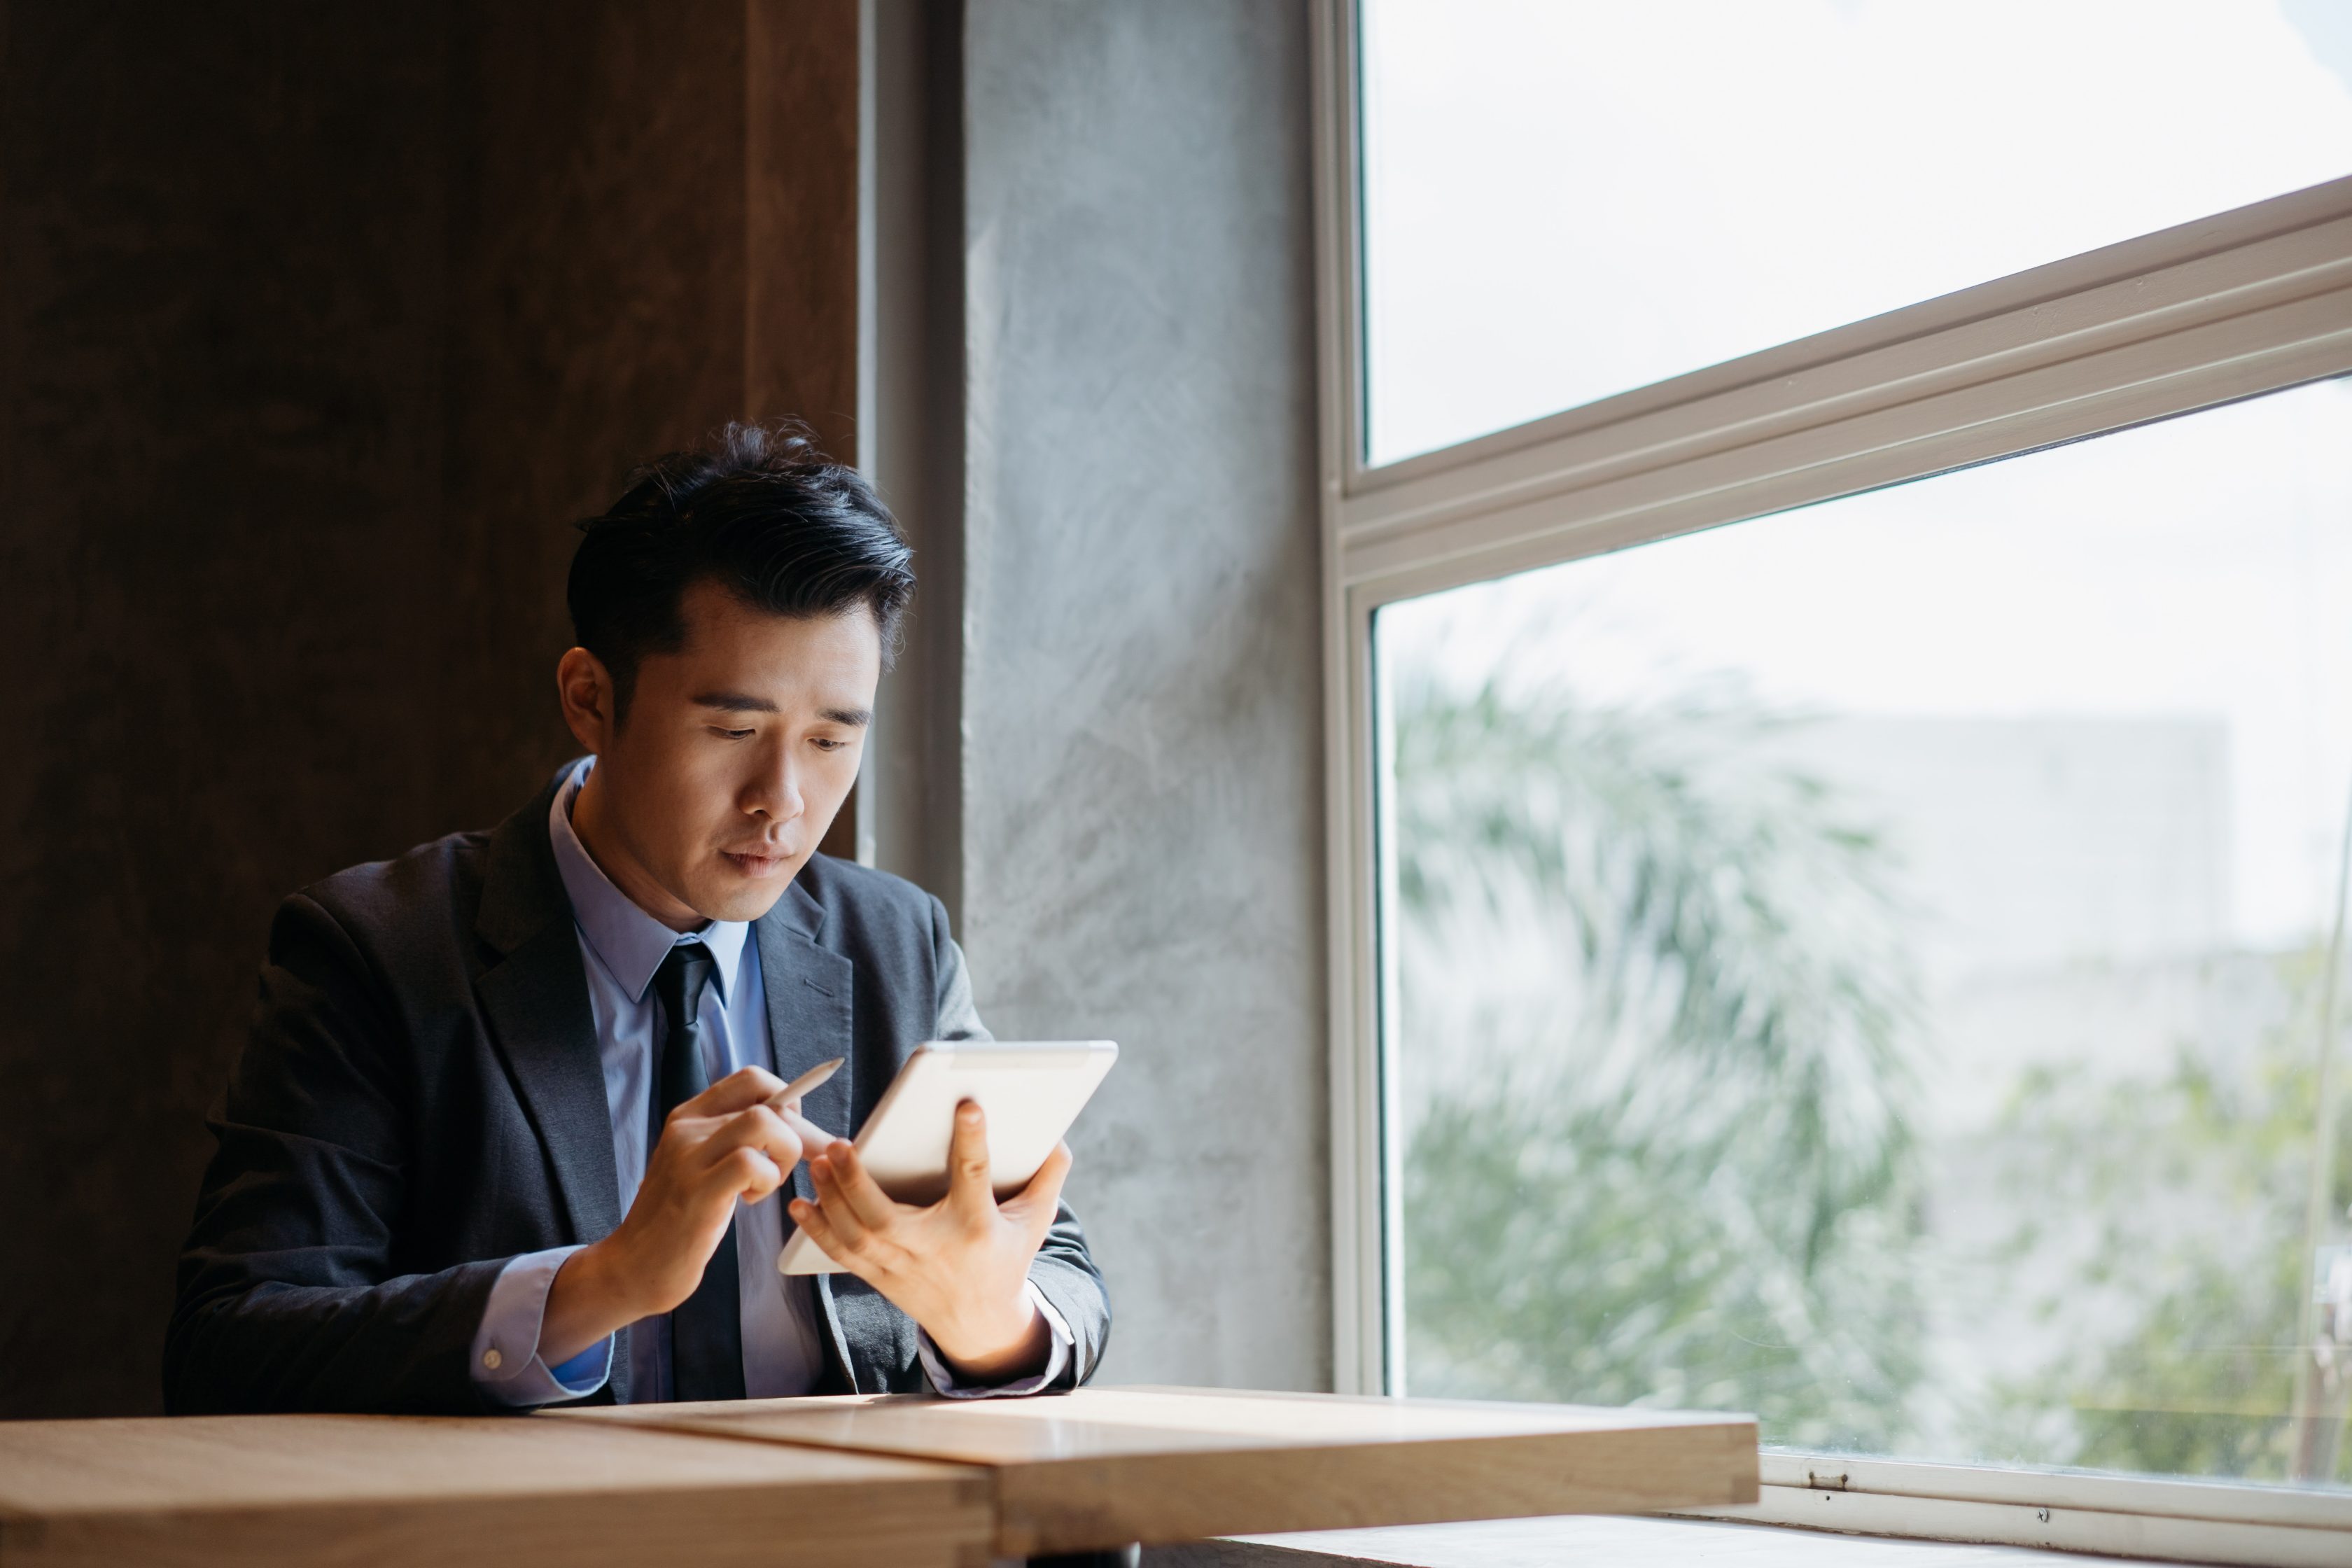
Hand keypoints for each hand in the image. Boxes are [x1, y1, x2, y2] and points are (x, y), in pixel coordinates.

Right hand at [539, 1066, 806, 1365]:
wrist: (634, 1266)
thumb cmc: (681, 1219)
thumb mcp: (705, 1165)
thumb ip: (737, 1138)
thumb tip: (797, 1121)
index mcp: (690, 1117)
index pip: (752, 1079)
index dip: (787, 1100)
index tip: (793, 1133)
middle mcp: (687, 1128)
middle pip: (768, 1102)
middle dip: (801, 1134)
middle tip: (807, 1163)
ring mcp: (688, 1157)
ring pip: (764, 1123)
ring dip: (784, 1154)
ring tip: (767, 1183)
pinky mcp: (696, 1190)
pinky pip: (751, 1163)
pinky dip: (767, 1179)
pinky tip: (750, 1200)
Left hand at [789, 1100, 1070, 1381]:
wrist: (979, 1322)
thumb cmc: (1006, 1257)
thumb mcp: (1035, 1221)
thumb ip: (1048, 1177)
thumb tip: (1057, 1136)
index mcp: (977, 1228)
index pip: (974, 1178)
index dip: (972, 1140)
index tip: (967, 1104)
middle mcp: (934, 1249)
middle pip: (887, 1218)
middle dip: (859, 1182)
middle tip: (840, 1143)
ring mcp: (901, 1266)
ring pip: (857, 1235)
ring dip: (832, 1198)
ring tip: (818, 1161)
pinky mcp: (879, 1276)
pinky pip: (842, 1253)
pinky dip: (818, 1228)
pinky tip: (801, 1201)